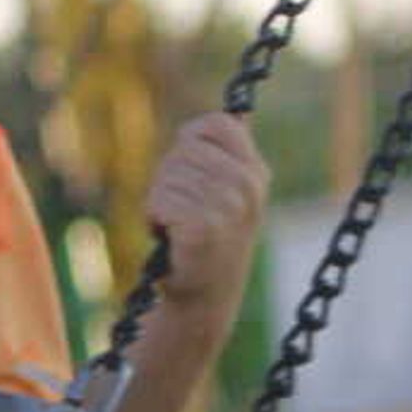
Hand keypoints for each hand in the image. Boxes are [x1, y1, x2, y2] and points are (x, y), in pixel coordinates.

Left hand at [146, 112, 269, 310]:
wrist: (203, 299)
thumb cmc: (206, 240)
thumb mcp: (228, 192)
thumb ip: (227, 154)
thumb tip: (237, 113)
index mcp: (256, 172)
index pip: (215, 124)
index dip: (190, 143)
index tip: (192, 174)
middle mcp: (248, 186)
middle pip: (183, 150)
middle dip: (170, 179)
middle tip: (185, 212)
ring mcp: (229, 207)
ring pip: (168, 176)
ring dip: (161, 202)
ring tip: (180, 228)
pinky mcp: (204, 227)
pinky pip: (159, 202)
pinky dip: (154, 220)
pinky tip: (172, 240)